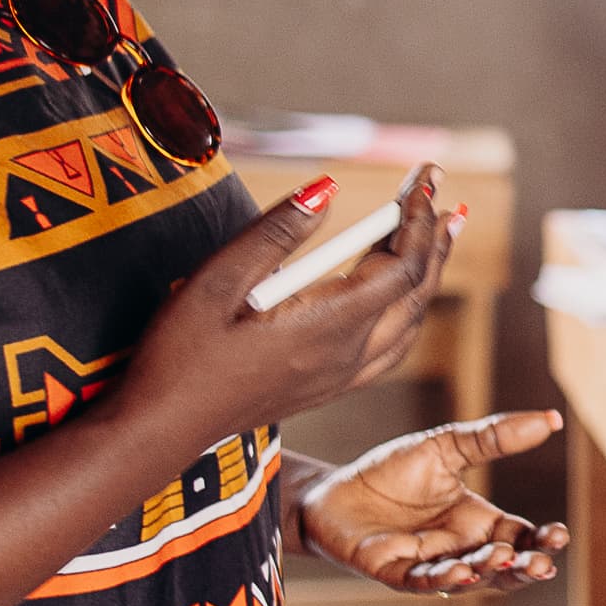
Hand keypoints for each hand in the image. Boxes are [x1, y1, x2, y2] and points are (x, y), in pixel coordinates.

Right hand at [112, 168, 453, 453]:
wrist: (159, 429)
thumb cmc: (179, 355)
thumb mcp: (216, 282)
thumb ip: (276, 234)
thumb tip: (328, 189)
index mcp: (327, 326)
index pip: (400, 266)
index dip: (417, 218)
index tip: (423, 176)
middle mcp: (346, 356)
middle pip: (416, 292)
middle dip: (433, 238)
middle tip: (445, 193)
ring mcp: (339, 377)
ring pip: (409, 323)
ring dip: (427, 275)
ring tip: (436, 234)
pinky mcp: (326, 388)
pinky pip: (390, 348)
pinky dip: (407, 310)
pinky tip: (400, 295)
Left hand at [301, 409, 569, 593]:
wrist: (332, 490)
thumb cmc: (391, 473)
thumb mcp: (446, 448)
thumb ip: (494, 438)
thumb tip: (551, 419)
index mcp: (476, 523)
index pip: (520, 539)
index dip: (542, 542)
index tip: (560, 536)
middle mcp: (458, 549)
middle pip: (503, 569)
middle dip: (525, 570)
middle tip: (543, 564)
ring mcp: (428, 565)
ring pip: (469, 580)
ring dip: (488, 573)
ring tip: (503, 559)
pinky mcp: (393, 572)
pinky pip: (423, 582)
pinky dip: (444, 580)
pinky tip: (462, 573)